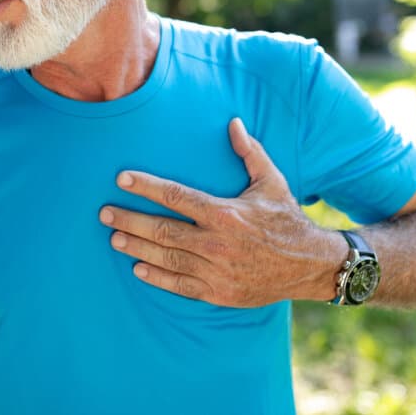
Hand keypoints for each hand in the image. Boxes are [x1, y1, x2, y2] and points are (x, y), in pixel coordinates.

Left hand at [99, 118, 344, 306]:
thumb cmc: (287, 219)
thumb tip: (233, 122)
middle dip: (129, 218)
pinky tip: (138, 268)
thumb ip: (249, 152)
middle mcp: (217, 242)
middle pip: (161, 229)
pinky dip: (157, 277)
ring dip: (136, 247)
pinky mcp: (219, 292)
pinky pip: (180, 286)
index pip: (176, 196)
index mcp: (225, 212)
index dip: (145, 186)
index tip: (122, 179)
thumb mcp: (271, 181)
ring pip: (166, 258)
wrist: (310, 265)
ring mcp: (216, 271)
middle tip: (104, 212)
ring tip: (113, 236)